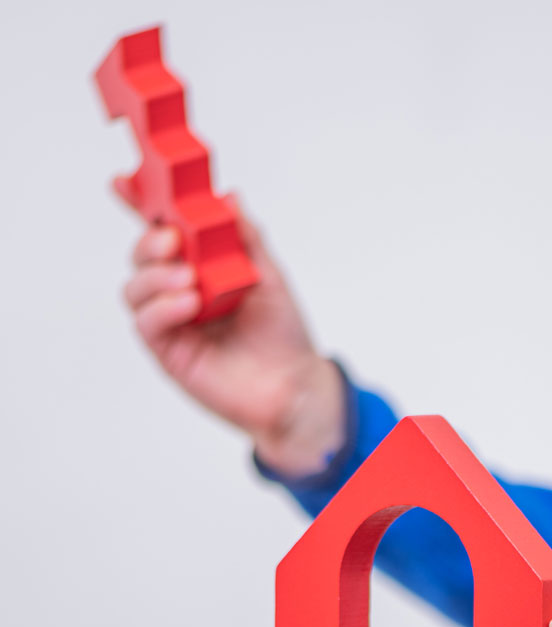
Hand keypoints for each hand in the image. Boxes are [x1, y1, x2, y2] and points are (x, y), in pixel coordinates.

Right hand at [122, 198, 345, 477]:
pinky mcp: (169, 351)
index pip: (164, 231)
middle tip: (173, 240)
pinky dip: (162, 308)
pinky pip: (147, 323)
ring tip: (188, 279)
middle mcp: (181, 291)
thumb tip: (231, 198)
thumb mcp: (271, 277)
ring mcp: (172, 321)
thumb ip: (247, 238)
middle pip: (143, 256)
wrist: (295, 386)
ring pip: (136, 287)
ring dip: (156, 276)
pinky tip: (189, 305)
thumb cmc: (283, 335)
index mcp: (202, 267)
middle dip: (150, 242)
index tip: (124, 183)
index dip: (141, 205)